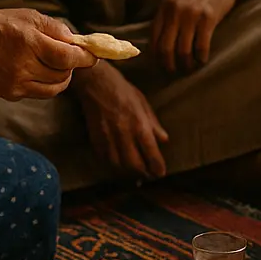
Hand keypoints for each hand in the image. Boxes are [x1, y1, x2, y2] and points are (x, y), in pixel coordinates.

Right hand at [0, 9, 96, 100]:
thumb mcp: (26, 16)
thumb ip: (55, 29)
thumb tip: (78, 42)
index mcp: (27, 42)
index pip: (67, 57)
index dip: (85, 57)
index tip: (94, 54)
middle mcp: (22, 66)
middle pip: (64, 73)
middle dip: (72, 64)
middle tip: (68, 54)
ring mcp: (17, 83)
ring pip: (55, 86)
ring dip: (62, 75)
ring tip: (53, 62)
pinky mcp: (12, 94)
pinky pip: (41, 91)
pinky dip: (47, 82)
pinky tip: (37, 69)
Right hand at [75, 62, 168, 179]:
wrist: (96, 83)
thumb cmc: (123, 91)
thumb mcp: (143, 103)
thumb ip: (153, 124)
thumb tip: (164, 140)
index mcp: (139, 125)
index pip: (151, 154)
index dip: (157, 168)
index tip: (160, 173)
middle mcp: (124, 135)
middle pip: (135, 165)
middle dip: (143, 174)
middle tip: (148, 176)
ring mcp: (108, 138)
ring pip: (119, 166)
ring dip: (127, 172)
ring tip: (134, 173)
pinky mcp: (96, 139)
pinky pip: (105, 159)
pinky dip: (113, 165)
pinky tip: (118, 165)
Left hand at [150, 0, 242, 73]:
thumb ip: (167, 17)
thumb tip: (159, 43)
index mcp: (164, 8)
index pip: (154, 39)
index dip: (156, 57)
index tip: (161, 65)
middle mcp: (175, 12)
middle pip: (166, 48)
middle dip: (168, 64)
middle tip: (174, 72)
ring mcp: (192, 15)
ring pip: (183, 50)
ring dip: (186, 64)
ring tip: (189, 68)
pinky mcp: (208, 18)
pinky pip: (201, 46)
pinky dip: (201, 57)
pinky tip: (202, 60)